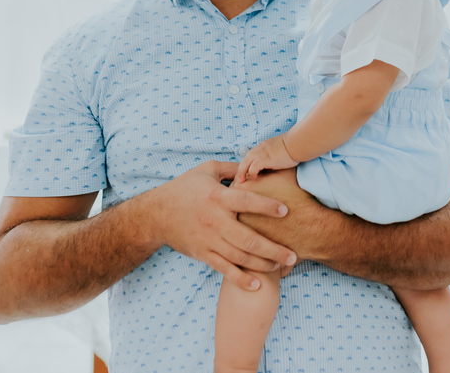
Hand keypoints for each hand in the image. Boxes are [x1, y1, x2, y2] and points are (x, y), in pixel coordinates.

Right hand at [149, 161, 296, 291]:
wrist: (156, 214)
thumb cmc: (184, 188)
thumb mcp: (206, 170)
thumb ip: (231, 168)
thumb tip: (254, 164)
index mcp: (218, 197)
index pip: (246, 201)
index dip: (266, 206)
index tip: (285, 210)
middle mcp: (215, 221)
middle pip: (248, 238)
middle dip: (273, 249)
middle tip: (293, 254)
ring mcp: (209, 240)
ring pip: (240, 257)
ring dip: (263, 264)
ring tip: (282, 265)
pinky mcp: (203, 254)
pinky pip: (224, 269)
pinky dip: (241, 279)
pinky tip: (257, 285)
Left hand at [235, 136, 297, 183]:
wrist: (296, 144)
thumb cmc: (292, 147)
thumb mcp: (279, 149)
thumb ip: (273, 154)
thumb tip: (274, 162)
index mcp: (262, 147)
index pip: (250, 156)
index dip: (247, 164)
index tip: (246, 172)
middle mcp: (259, 149)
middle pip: (245, 159)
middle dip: (240, 169)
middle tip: (239, 179)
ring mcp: (261, 154)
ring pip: (245, 163)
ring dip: (242, 172)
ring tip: (242, 180)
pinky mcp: (265, 159)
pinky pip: (253, 167)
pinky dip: (251, 173)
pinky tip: (254, 177)